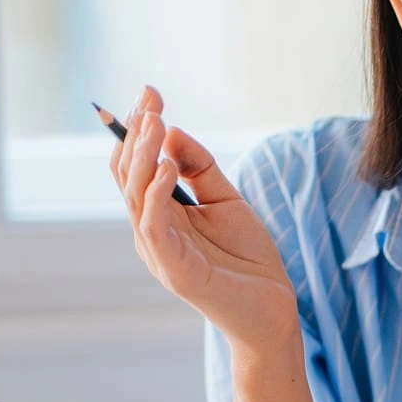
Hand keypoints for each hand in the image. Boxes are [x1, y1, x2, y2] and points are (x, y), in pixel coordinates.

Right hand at [109, 85, 298, 351]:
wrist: (272, 308)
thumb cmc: (247, 257)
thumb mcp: (227, 199)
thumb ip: (200, 167)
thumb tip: (173, 131)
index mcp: (161, 214)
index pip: (137, 165)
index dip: (139, 129)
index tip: (149, 92)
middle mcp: (151, 230)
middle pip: (129, 176)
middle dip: (137, 134)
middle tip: (149, 99)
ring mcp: (159, 251)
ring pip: (135, 197)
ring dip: (143, 156)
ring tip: (155, 121)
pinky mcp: (175, 270)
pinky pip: (156, 227)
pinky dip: (156, 195)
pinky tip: (166, 167)